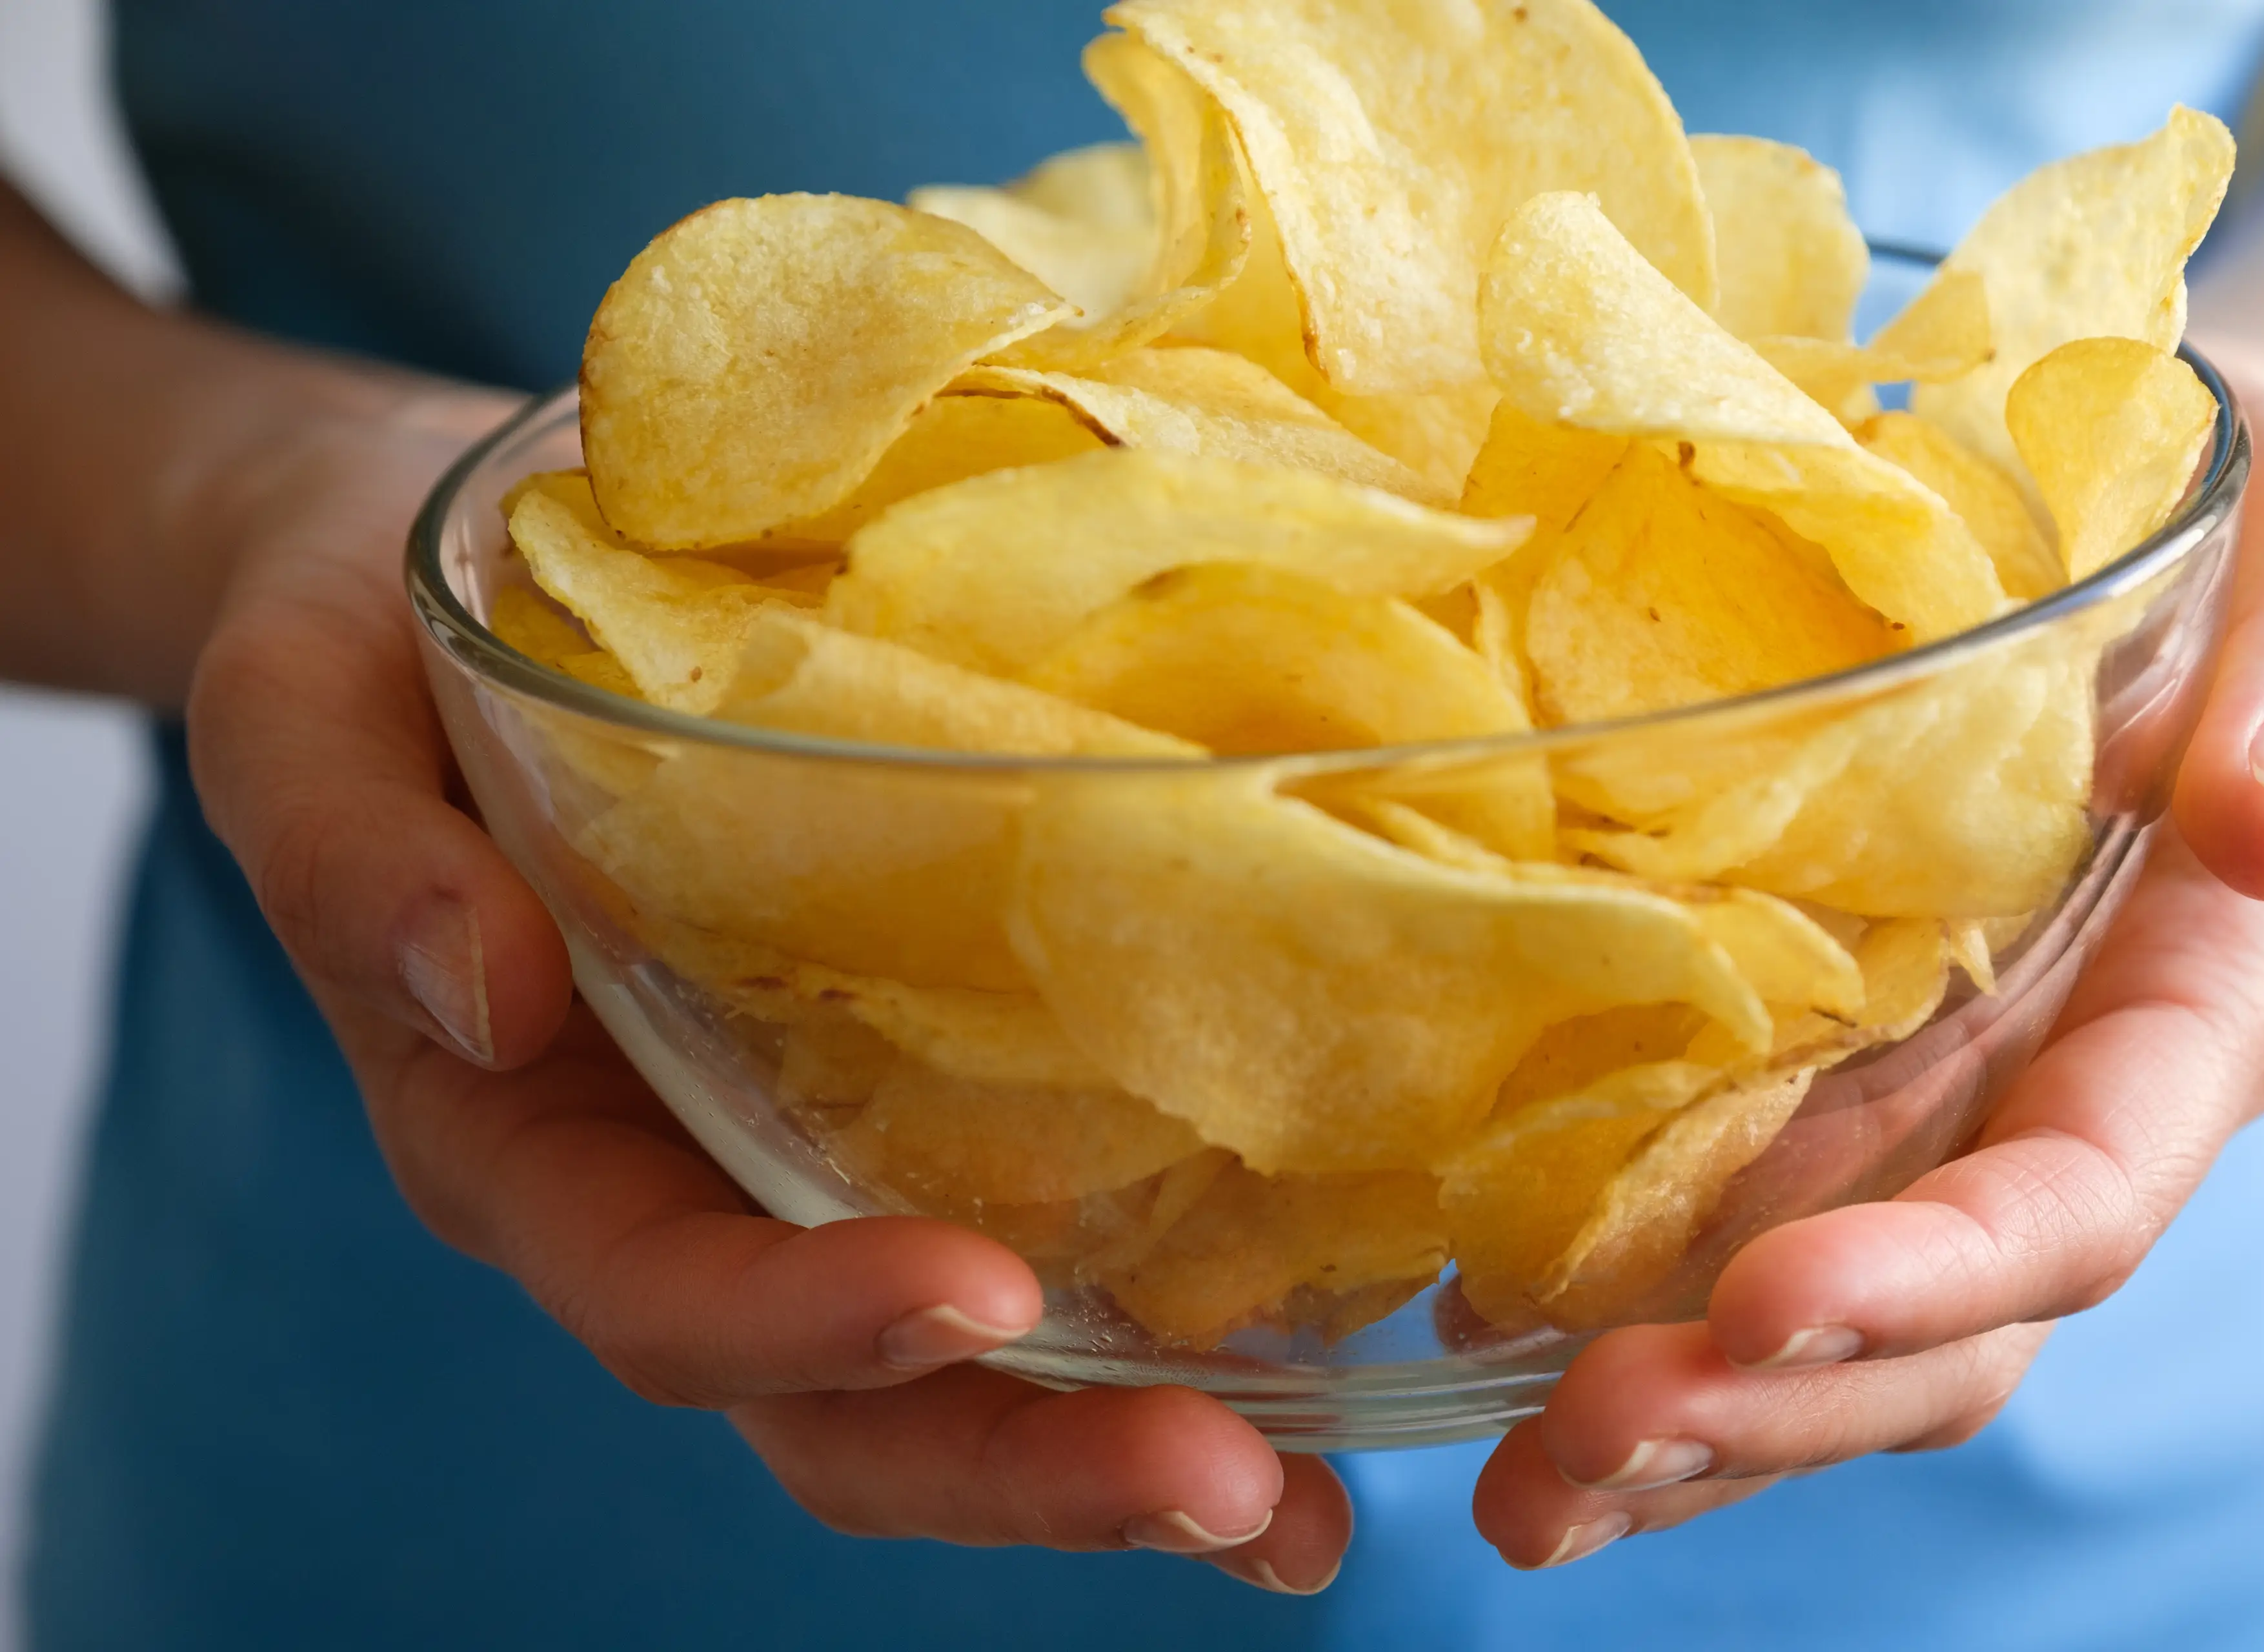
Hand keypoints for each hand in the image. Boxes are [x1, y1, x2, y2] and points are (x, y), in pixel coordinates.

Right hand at [180, 386, 1349, 1594]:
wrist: (466, 579)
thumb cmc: (377, 640)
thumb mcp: (303, 708)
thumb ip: (354, 857)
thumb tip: (482, 987)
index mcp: (530, 1138)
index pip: (661, 1292)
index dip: (806, 1325)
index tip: (974, 1295)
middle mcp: (685, 1184)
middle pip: (841, 1408)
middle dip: (1026, 1468)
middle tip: (1236, 1496)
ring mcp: (809, 1149)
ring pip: (961, 1367)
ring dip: (1131, 1438)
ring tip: (1310, 1503)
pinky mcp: (914, 1073)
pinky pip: (1045, 1217)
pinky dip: (1177, 1303)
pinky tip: (1332, 1329)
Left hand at [1469, 366, 2263, 1567]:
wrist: (2192, 519)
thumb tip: (2258, 825)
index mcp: (2193, 1020)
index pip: (2073, 1203)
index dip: (1926, 1276)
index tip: (1758, 1309)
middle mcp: (2058, 1099)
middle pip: (1932, 1329)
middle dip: (1761, 1411)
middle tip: (1562, 1471)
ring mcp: (1941, 1101)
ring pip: (1822, 1316)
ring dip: (1677, 1417)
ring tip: (1518, 1492)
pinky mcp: (1842, 1065)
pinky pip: (1740, 1217)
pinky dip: (1625, 1297)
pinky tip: (1485, 1340)